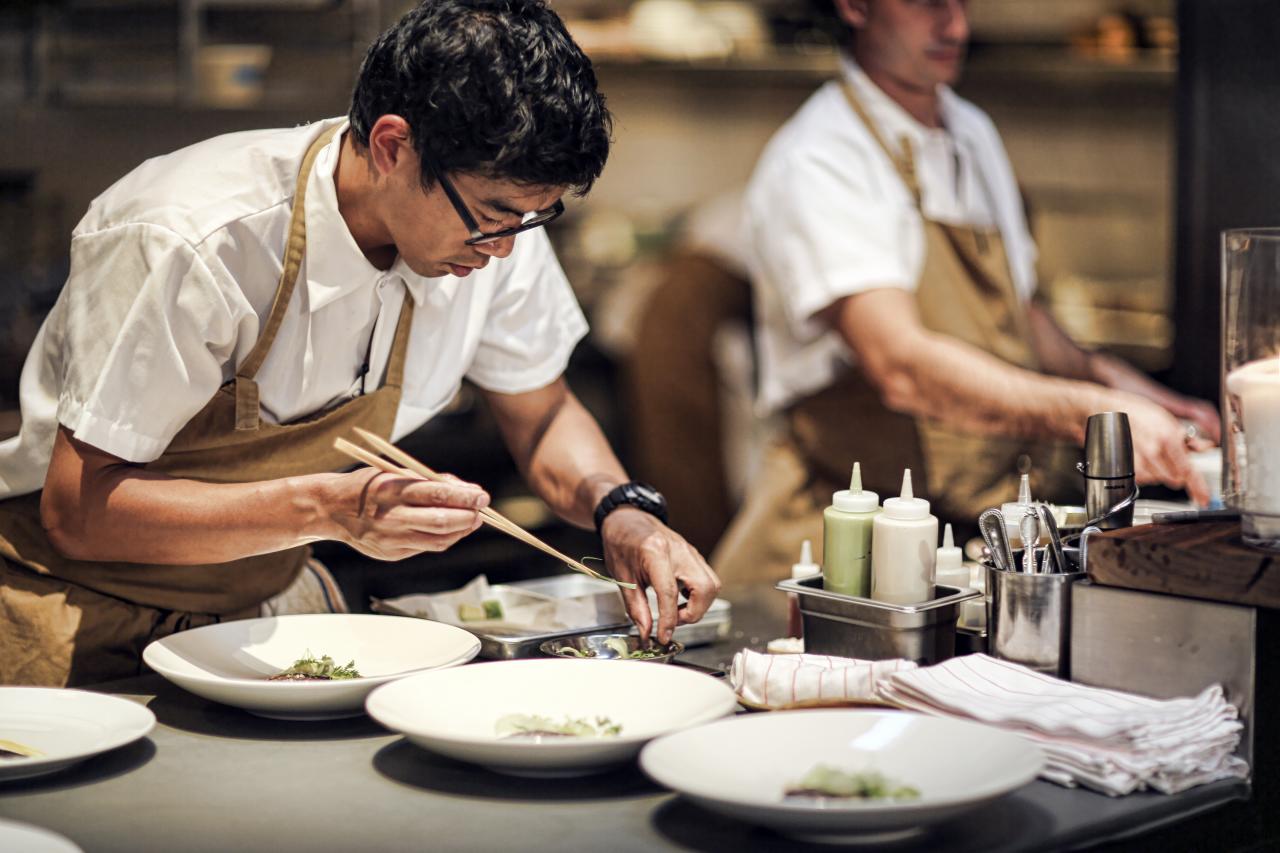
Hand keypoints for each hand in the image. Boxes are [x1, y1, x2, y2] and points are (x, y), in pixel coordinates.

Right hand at [322, 467, 489, 559]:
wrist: (332, 509)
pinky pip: (425, 547)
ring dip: (461, 531)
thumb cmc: (369, 486)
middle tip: (482, 511)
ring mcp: (391, 539)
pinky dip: (443, 539)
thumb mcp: (396, 472)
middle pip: (441, 522)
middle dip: (468, 517)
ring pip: (438, 541)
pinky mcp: (391, 554)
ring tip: (471, 520)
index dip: (465, 497)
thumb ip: (431, 481)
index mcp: (393, 490)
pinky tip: (451, 530)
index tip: (483, 496)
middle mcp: (392, 517)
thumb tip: (468, 490)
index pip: (438, 495)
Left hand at [600, 507, 721, 644]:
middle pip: (705, 588)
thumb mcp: (622, 576)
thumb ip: (636, 606)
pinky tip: (681, 599)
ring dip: (699, 605)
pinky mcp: (694, 555)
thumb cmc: (621, 541)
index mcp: (655, 552)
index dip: (668, 620)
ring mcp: (690, 551)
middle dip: (693, 613)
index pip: (669, 593)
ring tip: (677, 611)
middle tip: (672, 621)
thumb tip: (646, 631)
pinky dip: (699, 595)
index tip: (663, 636)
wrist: (627, 518)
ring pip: (712, 585)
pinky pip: (708, 579)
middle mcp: (679, 550)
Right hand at [1115, 394, 1210, 505]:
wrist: (1109, 413)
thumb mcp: (1169, 421)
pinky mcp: (1126, 470)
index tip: (1204, 499)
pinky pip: (1145, 479)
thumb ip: (1189, 439)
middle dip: (1177, 471)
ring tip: (1152, 453)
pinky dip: (1147, 472)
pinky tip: (1142, 457)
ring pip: (1160, 480)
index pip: (1188, 471)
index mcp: (1168, 438)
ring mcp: (1138, 462)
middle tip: (1171, 457)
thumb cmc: (1138, 413)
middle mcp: (1153, 452)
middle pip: (1176, 479)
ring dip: (1160, 471)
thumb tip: (1205, 448)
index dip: (1198, 488)